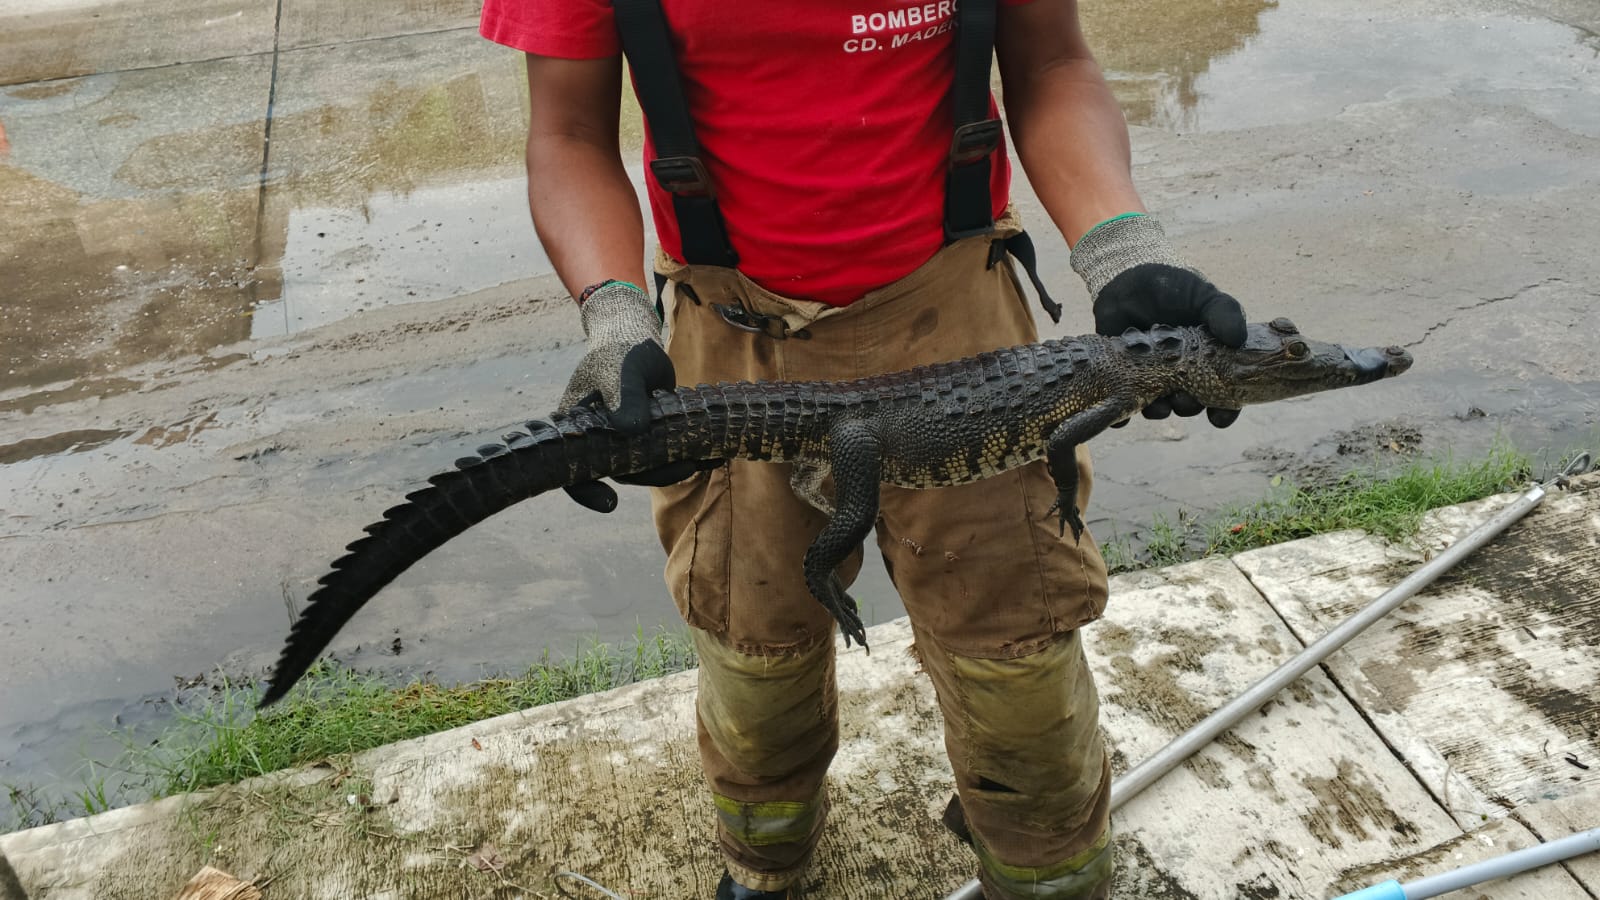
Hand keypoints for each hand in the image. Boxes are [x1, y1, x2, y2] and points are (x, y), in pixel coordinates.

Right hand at [558, 281, 705, 511]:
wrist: (635, 336)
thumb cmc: (620, 351)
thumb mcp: (622, 372)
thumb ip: (625, 398)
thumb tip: (630, 431)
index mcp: (578, 428)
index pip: (572, 471)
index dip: (586, 491)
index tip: (609, 504)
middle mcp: (598, 439)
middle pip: (622, 471)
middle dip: (654, 475)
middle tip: (687, 469)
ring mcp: (623, 438)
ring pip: (647, 465)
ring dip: (675, 467)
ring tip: (708, 461)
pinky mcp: (648, 434)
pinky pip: (663, 453)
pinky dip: (685, 454)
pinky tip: (711, 455)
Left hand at [1071, 213, 1245, 427]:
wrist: (1131, 275)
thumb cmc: (1175, 287)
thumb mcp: (1205, 296)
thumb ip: (1224, 313)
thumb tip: (1238, 339)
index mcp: (1208, 359)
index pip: (1225, 392)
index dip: (1226, 409)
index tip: (1220, 415)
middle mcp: (1182, 372)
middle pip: (1191, 404)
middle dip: (1190, 408)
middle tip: (1185, 400)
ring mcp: (1151, 375)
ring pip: (1159, 407)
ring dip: (1160, 412)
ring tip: (1158, 405)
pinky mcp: (1123, 374)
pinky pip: (1122, 402)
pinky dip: (1121, 413)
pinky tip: (1121, 416)